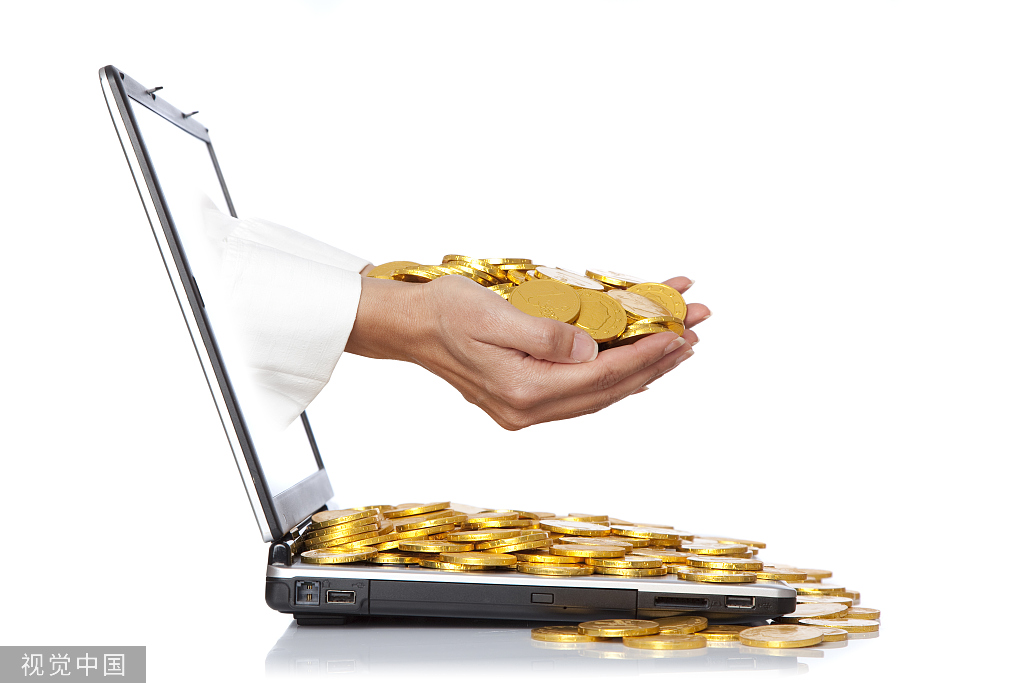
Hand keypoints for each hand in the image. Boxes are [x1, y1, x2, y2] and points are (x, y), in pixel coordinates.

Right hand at [346, 274, 709, 429]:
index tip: (679, 330)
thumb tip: (593, 347)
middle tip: (693, 331)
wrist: (407, 326)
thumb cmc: (444, 312)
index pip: (603, 373)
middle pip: (610, 386)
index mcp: (523, 391)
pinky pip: (582, 388)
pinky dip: (614, 372)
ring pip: (600, 389)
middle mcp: (528, 408)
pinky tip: (636, 362)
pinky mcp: (524, 397)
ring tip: (676, 342)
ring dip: (641, 365)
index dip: (646, 351)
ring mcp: (526, 408)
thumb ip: (548, 335)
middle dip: (656, 358)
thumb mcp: (495, 314)